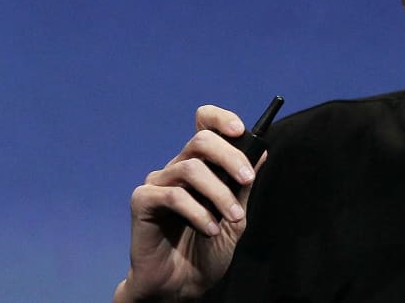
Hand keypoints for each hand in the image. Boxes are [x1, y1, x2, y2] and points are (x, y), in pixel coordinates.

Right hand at [113, 106, 263, 301]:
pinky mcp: (143, 202)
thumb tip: (262, 151)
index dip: (220, 119)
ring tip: (233, 218)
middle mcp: (178, 168)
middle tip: (248, 179)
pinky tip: (210, 229)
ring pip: (191, 168)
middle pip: (201, 140)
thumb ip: (243, 184)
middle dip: (230, 156)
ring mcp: (158, 183)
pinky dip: (198, 211)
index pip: (204, 124)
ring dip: (219, 193)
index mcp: (201, 165)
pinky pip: (173, 195)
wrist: (183, 286)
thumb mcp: (236, 215)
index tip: (241, 129)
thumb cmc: (208, 250)